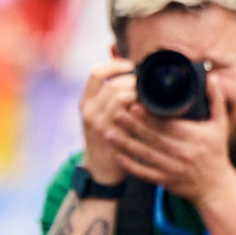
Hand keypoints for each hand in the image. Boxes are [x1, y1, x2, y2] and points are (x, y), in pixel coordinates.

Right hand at [79, 57, 139, 184]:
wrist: (100, 170)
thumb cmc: (105, 138)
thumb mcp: (99, 115)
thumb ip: (109, 95)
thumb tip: (126, 68)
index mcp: (85, 102)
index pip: (96, 73)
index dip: (114, 65)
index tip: (131, 65)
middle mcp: (89, 111)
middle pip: (111, 85)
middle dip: (133, 82)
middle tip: (146, 86)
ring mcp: (99, 124)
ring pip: (119, 97)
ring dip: (137, 94)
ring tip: (148, 97)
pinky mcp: (111, 136)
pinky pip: (128, 116)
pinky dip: (141, 109)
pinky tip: (149, 110)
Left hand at [106, 71, 235, 203]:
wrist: (217, 187)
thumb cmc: (216, 152)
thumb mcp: (220, 124)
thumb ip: (216, 100)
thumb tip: (212, 78)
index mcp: (193, 137)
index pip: (168, 125)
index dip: (149, 116)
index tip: (134, 105)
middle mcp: (182, 153)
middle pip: (153, 138)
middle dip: (133, 126)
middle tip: (115, 113)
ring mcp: (173, 169)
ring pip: (146, 155)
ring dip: (126, 144)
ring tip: (109, 132)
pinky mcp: (166, 181)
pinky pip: (145, 173)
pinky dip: (131, 165)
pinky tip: (117, 155)